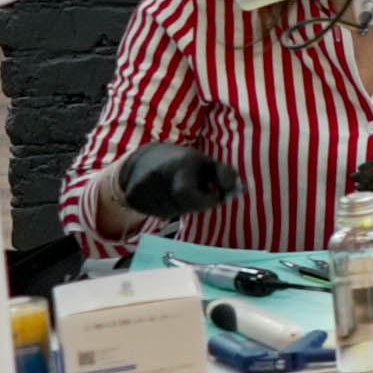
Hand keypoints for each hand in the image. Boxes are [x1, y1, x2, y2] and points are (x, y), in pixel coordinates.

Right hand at [115, 142, 231, 224]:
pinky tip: (164, 196)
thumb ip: (226, 174)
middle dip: (196, 204)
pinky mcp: (133, 199)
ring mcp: (142, 188)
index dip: (206, 200)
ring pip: (171, 212)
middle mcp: (157, 175)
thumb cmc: (183, 163)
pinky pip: (157, 214)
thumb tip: (239, 189)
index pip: (187, 194)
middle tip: (197, 193)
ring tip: (178, 190)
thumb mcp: (206, 162)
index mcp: (178, 163)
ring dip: (181, 207)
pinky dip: (166, 209)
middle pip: (183, 206)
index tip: (215, 194)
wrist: (142, 159)